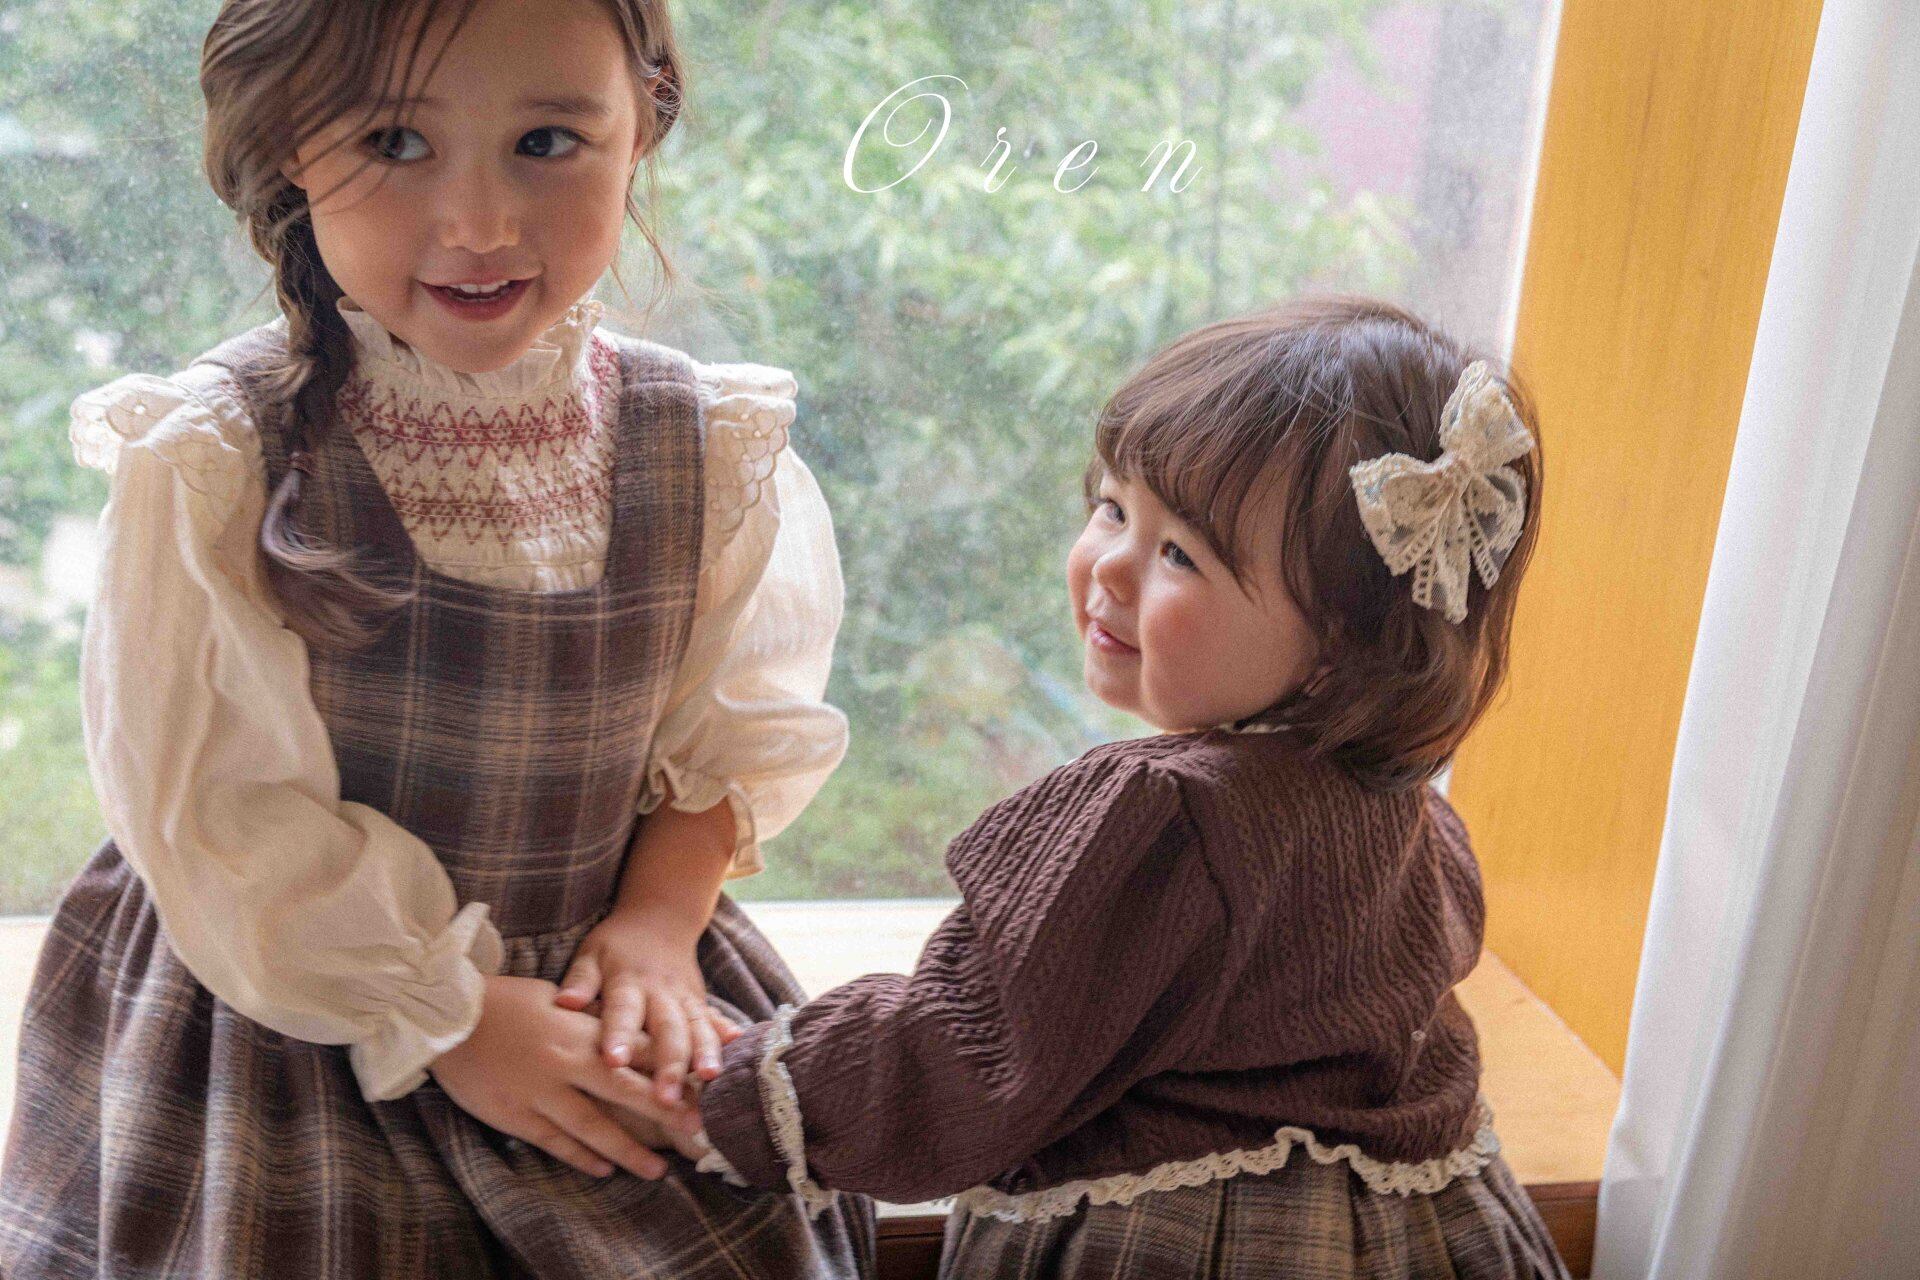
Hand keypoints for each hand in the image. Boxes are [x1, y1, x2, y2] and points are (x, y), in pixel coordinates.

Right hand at [428, 974, 702, 1179]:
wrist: (445, 1013)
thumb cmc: (505, 1001)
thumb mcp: (558, 1001)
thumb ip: (594, 1022)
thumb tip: (631, 1038)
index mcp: (582, 1029)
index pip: (639, 1051)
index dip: (674, 1070)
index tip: (708, 1088)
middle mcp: (567, 1061)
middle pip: (627, 1091)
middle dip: (666, 1113)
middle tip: (700, 1132)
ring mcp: (540, 1091)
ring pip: (593, 1127)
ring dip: (628, 1150)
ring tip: (658, 1170)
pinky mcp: (514, 1113)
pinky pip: (555, 1140)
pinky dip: (581, 1157)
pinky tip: (604, 1170)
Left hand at [555, 909, 741, 1104]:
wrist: (659, 918)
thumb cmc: (616, 945)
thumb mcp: (591, 955)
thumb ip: (579, 981)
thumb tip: (563, 1003)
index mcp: (627, 982)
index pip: (623, 1011)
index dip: (620, 1035)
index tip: (614, 1061)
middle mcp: (661, 992)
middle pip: (668, 1029)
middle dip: (670, 1063)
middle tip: (666, 1097)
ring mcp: (685, 997)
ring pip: (698, 1027)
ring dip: (705, 1053)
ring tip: (709, 1079)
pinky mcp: (701, 1002)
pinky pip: (716, 1020)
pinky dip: (728, 1034)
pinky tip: (739, 1049)